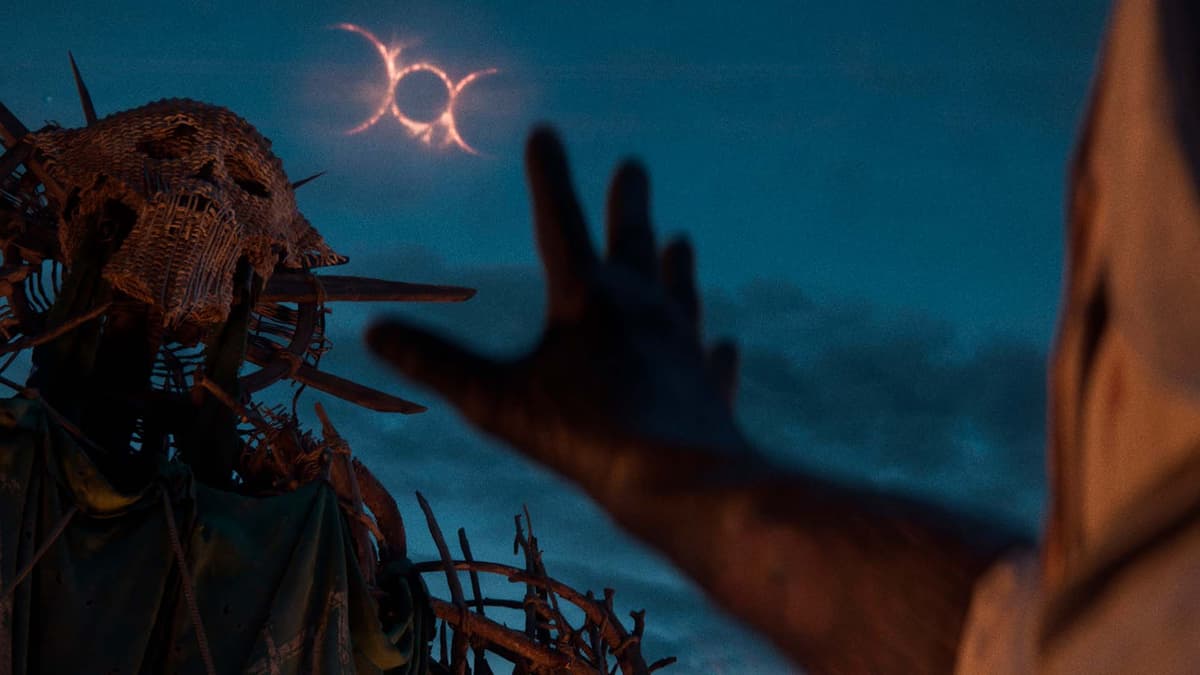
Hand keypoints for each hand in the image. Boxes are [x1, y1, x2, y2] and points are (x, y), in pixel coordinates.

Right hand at [367, 128, 747, 496]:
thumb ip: (437, 364)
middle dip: (628, 203)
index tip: (547, 132)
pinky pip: (711, 361)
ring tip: (682, 241)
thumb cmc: (585, 436)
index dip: (550, 177)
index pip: (560, 223)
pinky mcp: (710, 388)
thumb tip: (374, 332)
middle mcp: (644, 309)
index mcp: (588, 299)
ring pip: (681, 294)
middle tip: (635, 167)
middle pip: (634, 243)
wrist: (682, 481)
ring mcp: (684, 346)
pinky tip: (724, 345)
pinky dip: (714, 351)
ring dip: (678, 267)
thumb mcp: (495, 402)